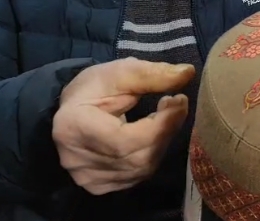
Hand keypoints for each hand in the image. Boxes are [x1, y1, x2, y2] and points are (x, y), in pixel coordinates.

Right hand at [52, 57, 195, 194]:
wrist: (72, 110)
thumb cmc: (94, 88)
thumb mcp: (120, 72)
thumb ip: (152, 74)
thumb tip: (188, 73)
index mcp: (73, 127)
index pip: (124, 140)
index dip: (160, 125)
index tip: (179, 101)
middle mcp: (75, 160)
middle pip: (136, 158)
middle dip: (165, 132)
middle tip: (176, 107)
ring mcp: (85, 177)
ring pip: (141, 169)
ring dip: (161, 143)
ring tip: (164, 119)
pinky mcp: (96, 186)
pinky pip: (136, 176)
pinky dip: (152, 156)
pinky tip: (150, 137)